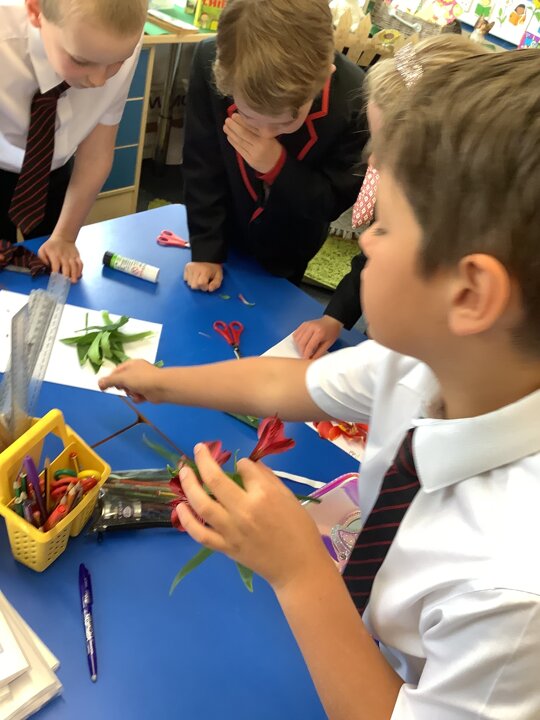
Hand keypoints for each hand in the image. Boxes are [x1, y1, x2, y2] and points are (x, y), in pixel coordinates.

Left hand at [38, 235, 82, 282]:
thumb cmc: (51, 246)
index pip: (55, 264)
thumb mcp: (42, 250)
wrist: (63, 238)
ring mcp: (72, 256)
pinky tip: (78, 276)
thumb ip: (42, 259)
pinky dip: (80, 270)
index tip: (55, 279)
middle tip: (65, 283)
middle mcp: (64, 256)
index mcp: (54, 254)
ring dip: (74, 274)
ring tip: (73, 281)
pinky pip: (80, 264)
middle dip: (66, 275)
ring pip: (74, 266)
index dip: (55, 272)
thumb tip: (46, 267)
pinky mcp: (77, 257)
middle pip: (66, 266)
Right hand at [98, 359, 163, 402]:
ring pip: (130, 389)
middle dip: (122, 387)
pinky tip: (140, 397)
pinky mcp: (147, 391)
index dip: (111, 378)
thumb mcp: (122, 378)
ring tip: (134, 393)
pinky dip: (137, 398)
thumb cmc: (141, 379)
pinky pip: (137, 395)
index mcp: (131, 364)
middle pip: (123, 381)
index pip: (117, 371)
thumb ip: (110, 381)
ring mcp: (143, 381)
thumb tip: (98, 383)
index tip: (105, 386)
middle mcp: (137, 371)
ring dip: (130, 393)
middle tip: (123, 388)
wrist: (161, 387)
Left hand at [176, 443, 328, 590]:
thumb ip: (266, 478)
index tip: (243, 467)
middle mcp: (244, 510)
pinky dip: (187, 520)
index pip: (244, 468)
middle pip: (215, 480)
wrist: (298, 566)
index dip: (241, 464)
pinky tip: (180, 507)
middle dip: (204, 460)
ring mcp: (231, 530)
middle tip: (198, 449)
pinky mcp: (225, 547)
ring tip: (184, 472)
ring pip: (202, 504)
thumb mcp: (288, 496)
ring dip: (189, 485)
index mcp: (264, 495)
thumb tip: (246, 465)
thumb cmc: (298, 528)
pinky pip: (200, 534)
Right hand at [184, 261, 222, 291]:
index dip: (204, 287)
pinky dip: (190, 279)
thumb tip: (210, 289)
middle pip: (194, 285)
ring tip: (199, 278)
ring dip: (194, 283)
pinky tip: (195, 276)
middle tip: (203, 282)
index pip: (201, 284)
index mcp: (205, 271)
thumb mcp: (219, 276)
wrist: (208, 257)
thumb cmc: (214, 268)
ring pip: (189, 283)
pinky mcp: (187, 267)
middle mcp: (196, 269)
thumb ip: (216, 284)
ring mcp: (190, 268)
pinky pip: (185, 279)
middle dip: (199, 286)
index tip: (208, 284)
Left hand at [223, 114, 282, 173]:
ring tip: (225, 127)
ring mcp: (254, 153)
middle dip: (234, 126)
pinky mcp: (249, 160)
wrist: (276, 165)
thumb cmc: (273, 147)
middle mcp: (260, 145)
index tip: (234, 115)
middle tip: (227, 120)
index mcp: (266, 136)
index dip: (241, 121)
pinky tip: (229, 136)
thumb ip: (258, 129)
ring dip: (231, 133)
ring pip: (240, 141)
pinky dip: (233, 142)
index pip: (251, 126)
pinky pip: (239, 149)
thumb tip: (244, 118)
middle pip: (243, 133)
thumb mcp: (270, 136)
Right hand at [293, 316, 342, 358]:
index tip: (306, 359)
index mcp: (319, 332)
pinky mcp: (303, 324)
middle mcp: (311, 327)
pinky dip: (297, 340)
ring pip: (297, 339)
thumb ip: (319, 352)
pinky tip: (302, 343)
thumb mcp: (328, 344)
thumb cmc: (332, 332)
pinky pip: (296, 334)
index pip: (309, 346)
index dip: (306, 354)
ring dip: (298, 346)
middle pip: (301, 342)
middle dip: (301, 351)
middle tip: (304, 356)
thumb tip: (311, 359)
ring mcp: (306, 325)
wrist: (332, 321)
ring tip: (304, 350)